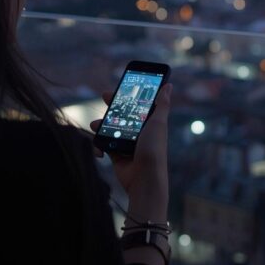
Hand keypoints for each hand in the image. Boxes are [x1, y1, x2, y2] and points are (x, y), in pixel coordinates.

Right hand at [90, 84, 171, 221]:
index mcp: (150, 123)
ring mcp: (127, 143)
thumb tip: (169, 85)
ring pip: (110, 128)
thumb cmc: (153, 150)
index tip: (121, 86)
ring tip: (95, 126)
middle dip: (113, 105)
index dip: (130, 95)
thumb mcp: (158, 124)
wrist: (144, 179)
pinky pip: (105, 145)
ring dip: (101, 126)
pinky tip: (100, 151)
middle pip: (123, 114)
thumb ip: (162, 105)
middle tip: (104, 97)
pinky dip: (99, 146)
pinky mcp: (117, 154)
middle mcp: (139, 132)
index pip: (138, 105)